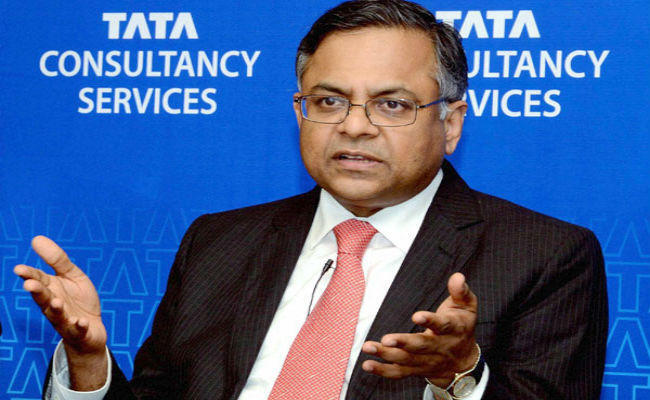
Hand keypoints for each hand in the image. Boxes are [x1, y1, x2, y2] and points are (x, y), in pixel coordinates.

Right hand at [14, 235, 107, 389]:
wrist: (92, 330)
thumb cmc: (79, 301)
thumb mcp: (72, 276)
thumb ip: (57, 260)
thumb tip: (36, 239)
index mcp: (52, 290)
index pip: (38, 280)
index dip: (29, 275)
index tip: (19, 269)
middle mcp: (54, 305)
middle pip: (44, 298)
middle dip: (37, 292)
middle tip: (29, 284)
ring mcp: (66, 320)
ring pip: (57, 316)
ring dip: (56, 309)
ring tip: (57, 302)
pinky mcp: (80, 332)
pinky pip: (78, 330)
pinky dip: (79, 326)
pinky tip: (82, 322)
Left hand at [361, 272, 477, 385]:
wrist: (464, 361)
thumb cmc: (461, 325)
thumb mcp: (467, 307)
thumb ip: (461, 291)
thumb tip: (457, 276)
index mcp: (453, 329)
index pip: (443, 325)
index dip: (430, 321)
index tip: (416, 316)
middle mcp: (440, 347)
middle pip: (421, 346)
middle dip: (403, 343)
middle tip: (386, 339)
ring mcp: (427, 361)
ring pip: (406, 360)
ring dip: (386, 355)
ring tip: (368, 347)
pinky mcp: (416, 370)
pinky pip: (399, 373)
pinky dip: (382, 370)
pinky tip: (367, 364)